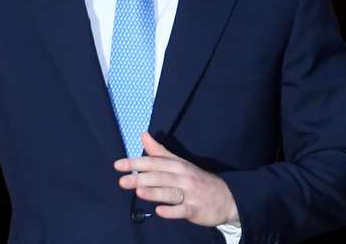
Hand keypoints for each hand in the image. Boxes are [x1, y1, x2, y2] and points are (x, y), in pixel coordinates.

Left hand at [114, 132, 238, 226]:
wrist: (227, 197)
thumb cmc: (196, 179)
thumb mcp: (179, 162)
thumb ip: (159, 151)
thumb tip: (143, 134)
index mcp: (177, 165)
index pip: (154, 162)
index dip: (136, 163)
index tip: (118, 165)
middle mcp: (183, 178)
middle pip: (160, 177)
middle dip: (141, 178)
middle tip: (122, 181)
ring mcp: (190, 194)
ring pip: (170, 192)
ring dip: (154, 192)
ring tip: (138, 192)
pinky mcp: (196, 210)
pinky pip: (183, 210)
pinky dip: (172, 211)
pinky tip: (160, 211)